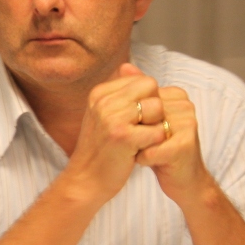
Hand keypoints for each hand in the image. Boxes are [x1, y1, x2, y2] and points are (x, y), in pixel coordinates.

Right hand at [63, 63, 169, 203]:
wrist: (86, 179)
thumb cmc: (101, 148)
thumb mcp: (104, 114)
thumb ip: (119, 90)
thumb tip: (130, 65)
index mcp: (99, 93)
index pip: (143, 80)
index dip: (148, 98)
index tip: (136, 118)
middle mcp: (103, 101)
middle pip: (152, 88)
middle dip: (155, 109)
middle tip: (142, 128)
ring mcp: (112, 118)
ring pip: (157, 108)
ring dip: (157, 125)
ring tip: (141, 139)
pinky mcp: (123, 137)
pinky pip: (158, 130)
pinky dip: (156, 143)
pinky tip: (142, 151)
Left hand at [132, 74, 212, 203]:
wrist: (183, 181)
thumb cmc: (160, 148)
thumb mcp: (146, 119)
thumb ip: (136, 93)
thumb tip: (124, 65)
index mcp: (176, 95)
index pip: (139, 98)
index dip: (130, 118)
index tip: (138, 130)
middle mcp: (185, 105)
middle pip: (140, 115)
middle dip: (132, 132)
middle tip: (139, 144)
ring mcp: (187, 123)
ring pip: (143, 132)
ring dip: (136, 146)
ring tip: (145, 152)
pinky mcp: (185, 145)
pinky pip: (149, 150)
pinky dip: (142, 159)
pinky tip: (147, 162)